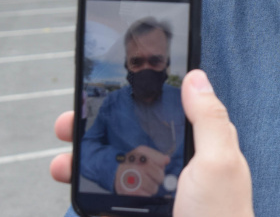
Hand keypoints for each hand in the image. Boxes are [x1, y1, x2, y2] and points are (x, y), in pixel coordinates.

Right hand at [49, 70, 252, 216]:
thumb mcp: (218, 161)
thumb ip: (208, 119)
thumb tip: (196, 76)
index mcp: (197, 151)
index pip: (162, 114)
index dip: (132, 101)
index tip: (101, 91)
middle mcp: (175, 172)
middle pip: (128, 141)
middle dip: (93, 132)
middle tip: (66, 126)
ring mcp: (155, 199)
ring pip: (112, 174)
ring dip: (82, 165)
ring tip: (61, 166)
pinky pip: (107, 207)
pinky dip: (89, 200)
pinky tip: (76, 195)